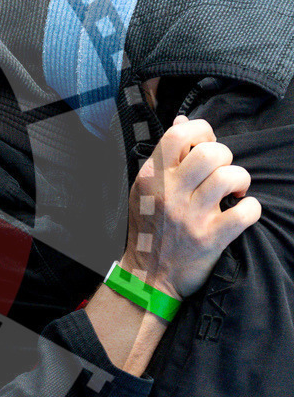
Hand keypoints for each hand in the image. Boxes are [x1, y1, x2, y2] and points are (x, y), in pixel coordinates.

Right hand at [123, 115, 260, 298]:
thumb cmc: (149, 228)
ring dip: (240, 181)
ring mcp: (190, 216)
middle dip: (226, 157)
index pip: (178, 135)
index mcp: (151, 177)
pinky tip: (242, 211)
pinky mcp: (209, 238)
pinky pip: (245, 212)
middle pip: (211, 152)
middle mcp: (169, 193)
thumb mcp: (145, 189)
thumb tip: (182, 121)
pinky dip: (251, 209)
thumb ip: (164, 156)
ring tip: (235, 191)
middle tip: (222, 171)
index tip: (206, 143)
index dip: (202, 131)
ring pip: (230, 177)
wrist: (147, 275)